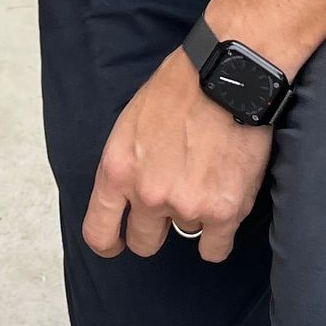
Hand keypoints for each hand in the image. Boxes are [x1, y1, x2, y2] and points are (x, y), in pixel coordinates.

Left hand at [83, 49, 273, 264]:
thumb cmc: (179, 88)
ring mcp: (186, 206)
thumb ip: (128, 165)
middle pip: (144, 242)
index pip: (99, 231)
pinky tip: (224, 209)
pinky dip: (219, 235)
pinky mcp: (223, 212)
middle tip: (173, 203)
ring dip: (194, 215)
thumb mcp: (131, 124)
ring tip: (208, 177)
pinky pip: (215, 248)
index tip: (118, 244)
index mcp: (117, 171)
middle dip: (155, 230)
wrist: (226, 77)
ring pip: (186, 233)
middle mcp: (147, 195)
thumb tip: (131, 192)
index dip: (109, 243)